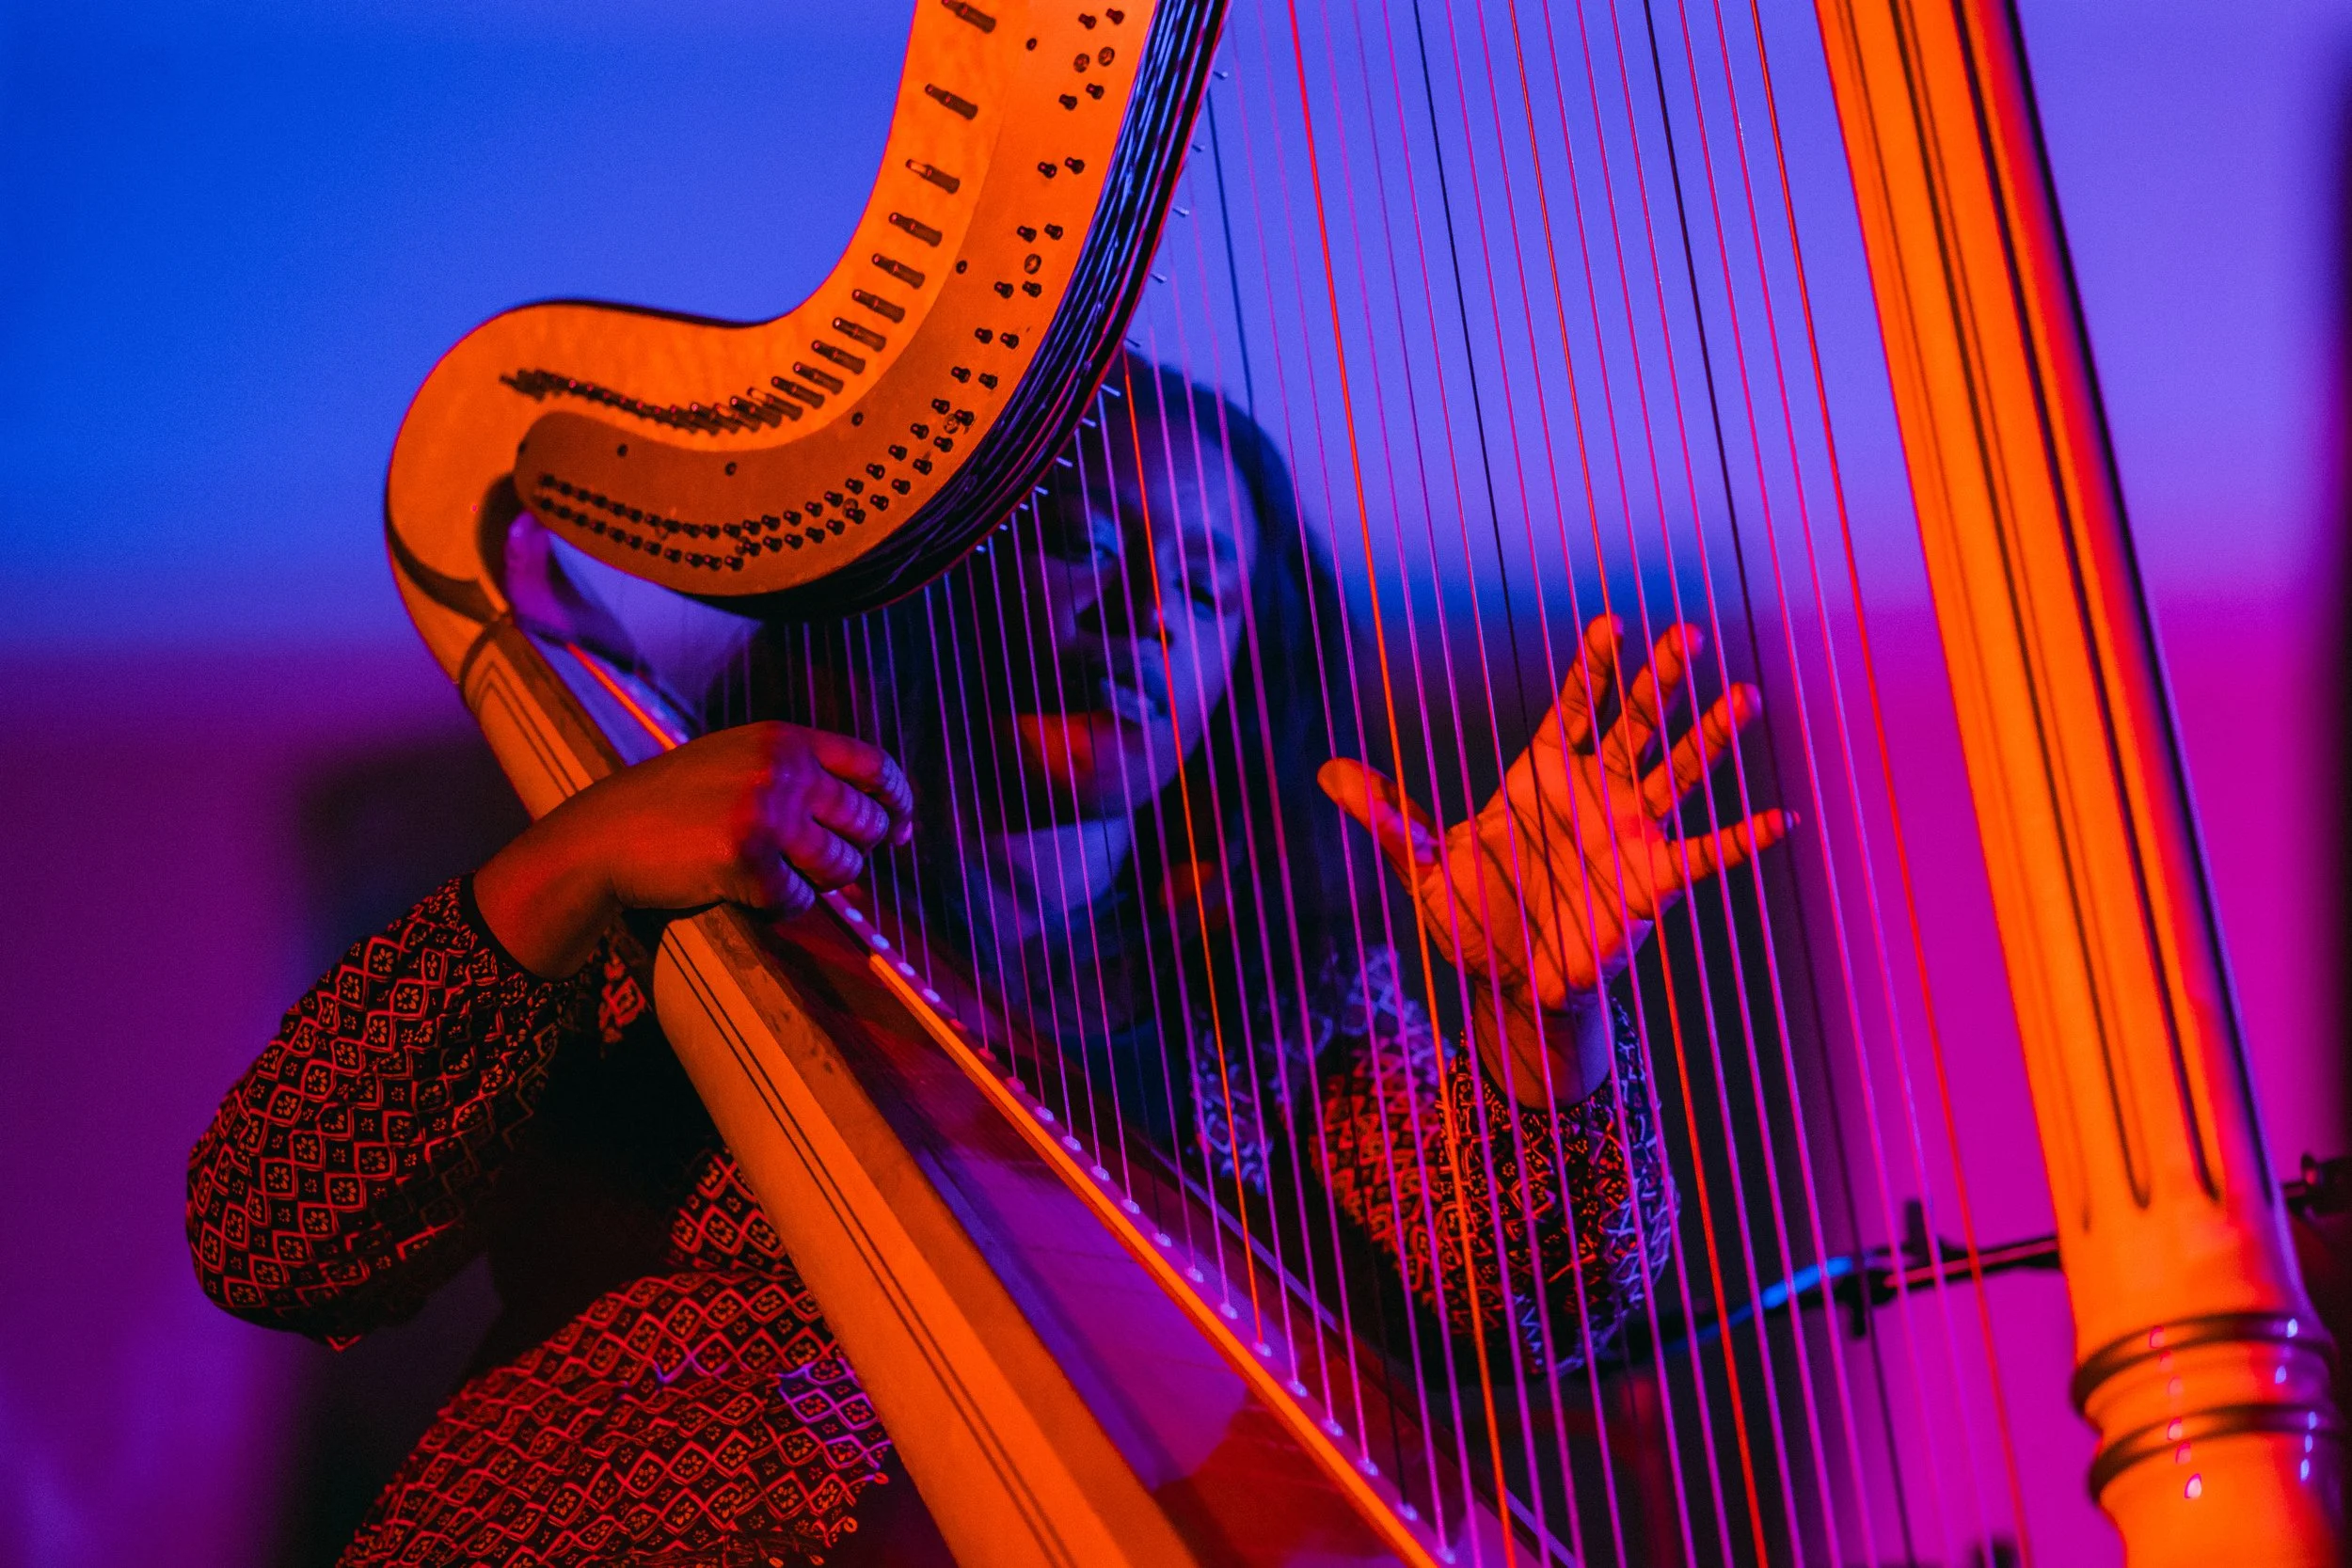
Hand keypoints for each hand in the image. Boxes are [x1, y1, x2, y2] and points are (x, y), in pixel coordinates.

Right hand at [475, 721, 913, 977]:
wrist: (603, 836)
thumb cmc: (674, 805)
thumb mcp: (738, 761)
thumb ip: (801, 772)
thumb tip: (882, 815)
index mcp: (784, 740)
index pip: (873, 765)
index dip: (897, 800)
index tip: (900, 827)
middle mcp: (782, 769)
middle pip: (866, 822)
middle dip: (855, 851)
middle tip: (820, 864)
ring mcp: (766, 813)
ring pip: (841, 865)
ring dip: (818, 883)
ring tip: (779, 876)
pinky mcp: (747, 860)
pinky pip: (799, 900)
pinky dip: (780, 907)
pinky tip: (746, 893)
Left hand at [1319, 616, 1790, 1094]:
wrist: (1509, 982)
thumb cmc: (1472, 916)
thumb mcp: (1422, 868)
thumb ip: (1387, 818)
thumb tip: (1326, 771)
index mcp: (1543, 775)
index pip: (1574, 708)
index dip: (1594, 668)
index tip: (1613, 622)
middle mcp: (1596, 792)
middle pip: (1635, 723)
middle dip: (1659, 680)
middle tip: (1689, 632)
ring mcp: (1631, 832)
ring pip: (1678, 771)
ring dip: (1711, 737)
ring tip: (1745, 694)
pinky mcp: (1654, 880)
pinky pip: (1707, 854)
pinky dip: (1744, 838)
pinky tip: (1783, 818)